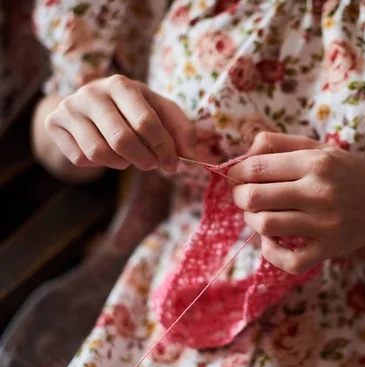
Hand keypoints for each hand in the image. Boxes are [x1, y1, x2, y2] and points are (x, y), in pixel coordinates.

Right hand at [44, 74, 194, 172]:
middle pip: (122, 139)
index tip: (173, 164)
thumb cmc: (135, 109)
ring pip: (99, 152)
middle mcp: (91, 92)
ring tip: (129, 158)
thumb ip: (182, 131)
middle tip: (152, 165)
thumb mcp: (162, 112)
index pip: (146, 122)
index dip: (163, 148)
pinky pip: (80, 158)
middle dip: (144, 160)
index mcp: (121, 84)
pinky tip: (106, 153)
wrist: (92, 104)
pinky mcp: (54, 123)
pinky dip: (100, 164)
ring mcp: (69, 107)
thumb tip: (191, 157)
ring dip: (121, 163)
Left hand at [228, 132, 364, 273]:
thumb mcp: (322, 148)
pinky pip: (289, 260)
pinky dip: (271, 253)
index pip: (257, 167)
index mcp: (316, 163)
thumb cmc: (349, 174)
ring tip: (257, 215)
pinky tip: (271, 242)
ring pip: (265, 225)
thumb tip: (247, 150)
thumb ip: (284, 143)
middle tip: (243, 196)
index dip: (236, 172)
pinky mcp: (328, 249)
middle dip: (239, 196)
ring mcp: (324, 224)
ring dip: (251, 221)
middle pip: (254, 197)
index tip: (236, 175)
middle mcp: (319, 192)